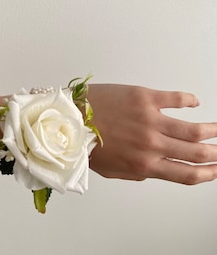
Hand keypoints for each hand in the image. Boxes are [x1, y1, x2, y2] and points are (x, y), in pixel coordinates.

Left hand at [88, 84, 216, 184]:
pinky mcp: (144, 98)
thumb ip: (138, 172)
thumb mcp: (112, 170)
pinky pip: (176, 98)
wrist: (69, 120)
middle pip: (196, 152)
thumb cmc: (86, 144)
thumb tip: (157, 167)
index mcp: (143, 165)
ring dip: (211, 130)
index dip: (207, 174)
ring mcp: (150, 120)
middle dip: (215, 153)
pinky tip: (194, 102)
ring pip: (194, 129)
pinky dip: (190, 100)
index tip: (215, 169)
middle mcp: (151, 144)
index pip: (186, 174)